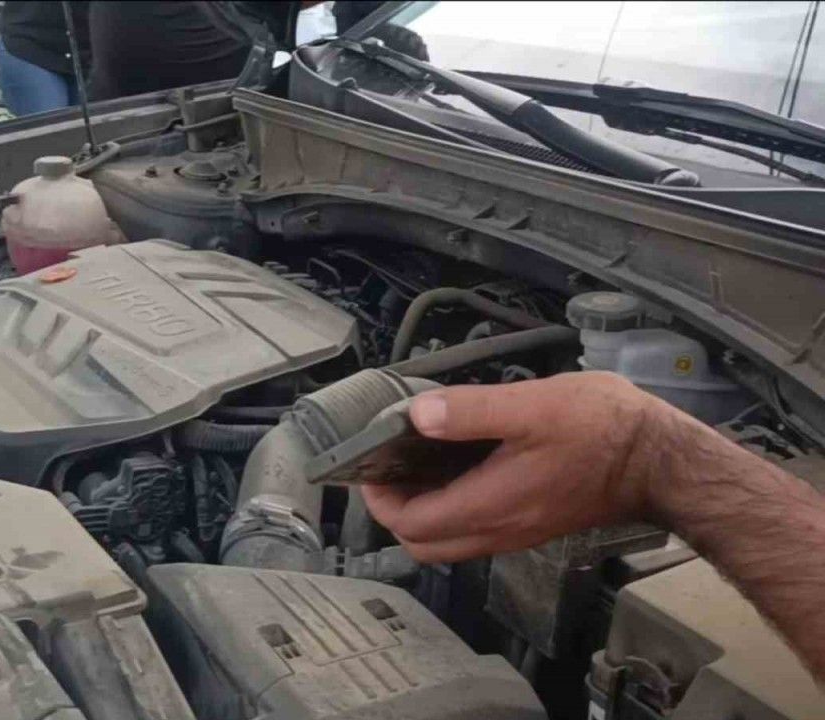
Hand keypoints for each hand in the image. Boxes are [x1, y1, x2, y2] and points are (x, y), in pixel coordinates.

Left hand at [362, 371, 674, 561]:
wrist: (661, 461)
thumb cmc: (604, 431)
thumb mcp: (532, 406)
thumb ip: (470, 411)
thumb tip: (417, 415)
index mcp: (491, 505)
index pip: (411, 524)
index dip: (379, 499)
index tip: (370, 465)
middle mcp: (499, 529)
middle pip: (423, 543)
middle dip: (394, 509)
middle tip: (387, 467)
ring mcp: (516, 531)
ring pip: (448, 541)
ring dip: (422, 510)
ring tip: (415, 463)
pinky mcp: (531, 523)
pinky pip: (475, 529)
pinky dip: (451, 506)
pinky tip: (455, 465)